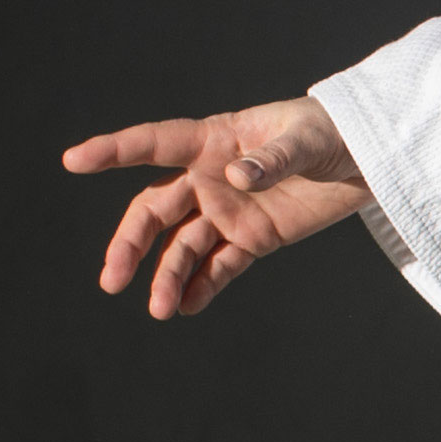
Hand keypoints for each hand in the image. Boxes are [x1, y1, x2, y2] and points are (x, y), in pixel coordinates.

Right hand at [63, 94, 370, 320]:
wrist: (366, 159)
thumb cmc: (330, 131)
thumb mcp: (306, 139)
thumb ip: (272, 158)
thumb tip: (233, 177)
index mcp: (214, 140)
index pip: (155, 144)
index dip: (113, 151)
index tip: (73, 161)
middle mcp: (210, 177)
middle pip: (155, 210)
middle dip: (130, 244)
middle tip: (112, 280)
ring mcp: (228, 211)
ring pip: (183, 246)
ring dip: (167, 277)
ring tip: (161, 310)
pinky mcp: (253, 239)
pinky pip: (220, 266)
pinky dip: (204, 287)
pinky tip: (189, 307)